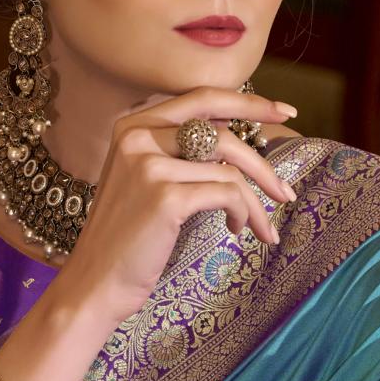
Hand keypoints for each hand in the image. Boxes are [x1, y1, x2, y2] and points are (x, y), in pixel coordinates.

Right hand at [60, 86, 298, 324]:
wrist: (94, 281)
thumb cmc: (126, 236)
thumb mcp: (144, 179)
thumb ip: (178, 151)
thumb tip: (236, 138)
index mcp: (133, 125)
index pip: (203, 99)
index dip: (249, 102)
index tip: (284, 112)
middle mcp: (138, 135)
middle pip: (223, 133)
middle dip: (262, 164)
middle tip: (285, 192)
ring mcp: (150, 164)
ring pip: (230, 170)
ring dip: (255, 202)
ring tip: (261, 226)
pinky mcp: (165, 196)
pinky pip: (227, 194)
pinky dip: (242, 213)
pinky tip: (236, 229)